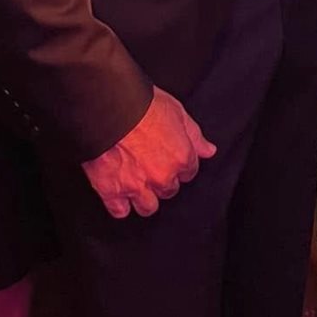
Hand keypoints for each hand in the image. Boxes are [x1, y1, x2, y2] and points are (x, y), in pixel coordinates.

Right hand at [81, 87, 215, 220]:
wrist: (108, 108)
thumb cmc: (141, 105)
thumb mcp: (177, 112)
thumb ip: (195, 136)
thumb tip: (208, 150)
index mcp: (181, 158)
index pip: (188, 173)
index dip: (178, 165)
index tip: (169, 159)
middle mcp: (162, 177)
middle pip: (169, 190)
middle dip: (162, 180)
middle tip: (150, 165)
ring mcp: (137, 187)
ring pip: (148, 207)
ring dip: (144, 198)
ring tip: (137, 183)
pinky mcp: (112, 191)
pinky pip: (120, 211)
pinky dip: (120, 205)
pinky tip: (119, 194)